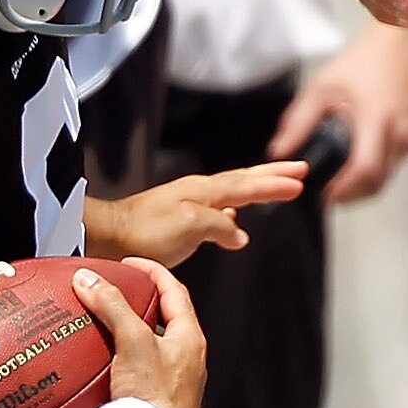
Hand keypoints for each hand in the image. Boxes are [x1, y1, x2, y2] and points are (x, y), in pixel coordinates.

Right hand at [80, 259, 201, 407]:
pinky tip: (108, 366)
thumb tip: (90, 280)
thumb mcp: (132, 341)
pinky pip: (143, 370)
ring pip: (154, 346)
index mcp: (190, 339)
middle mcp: (188, 360)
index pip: (175, 291)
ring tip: (107, 327)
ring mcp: (175, 382)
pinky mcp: (159, 401)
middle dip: (141, 303)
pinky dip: (126, 360)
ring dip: (132, 333)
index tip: (130, 265)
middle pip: (165, 319)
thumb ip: (112, 306)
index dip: (152, 271)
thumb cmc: (154, 398)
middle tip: (117, 293)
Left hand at [87, 162, 306, 266]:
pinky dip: (232, 211)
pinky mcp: (176, 221)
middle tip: (298, 170)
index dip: (275, 184)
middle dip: (271, 177)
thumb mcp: (192, 226)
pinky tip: (233, 221)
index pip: (249, 184)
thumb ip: (220, 226)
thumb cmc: (146, 231)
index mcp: (205, 190)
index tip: (299, 180)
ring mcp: (187, 204)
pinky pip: (216, 211)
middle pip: (243, 181)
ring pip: (231, 193)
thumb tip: (238, 233)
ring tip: (274, 186)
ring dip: (255, 190)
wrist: (108, 237)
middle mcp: (197, 193)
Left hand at [273, 25, 407, 201]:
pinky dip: (371, 175)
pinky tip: (351, 169)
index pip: (365, 170)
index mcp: (376, 121)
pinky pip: (391, 168)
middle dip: (351, 196)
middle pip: (377, 183)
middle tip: (326, 196)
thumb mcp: (322, 87)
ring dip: (361, 188)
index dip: (345, 190)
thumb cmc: (364, 62)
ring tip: (336, 184)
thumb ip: (298, 122)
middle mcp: (398, 135)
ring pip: (385, 178)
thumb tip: (278, 152)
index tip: (325, 196)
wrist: (401, 45)